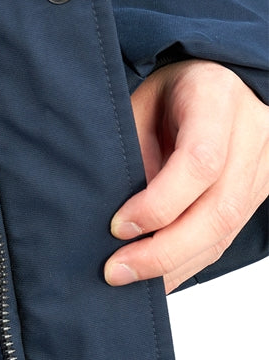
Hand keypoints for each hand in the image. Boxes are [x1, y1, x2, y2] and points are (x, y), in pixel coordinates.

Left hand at [105, 59, 268, 293]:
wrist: (225, 79)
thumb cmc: (174, 87)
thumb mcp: (142, 101)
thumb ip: (131, 145)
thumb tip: (107, 205)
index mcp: (217, 100)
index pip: (199, 163)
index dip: (159, 203)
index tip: (117, 225)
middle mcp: (251, 137)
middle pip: (218, 211)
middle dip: (163, 251)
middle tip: (116, 271)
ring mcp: (262, 169)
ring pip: (225, 232)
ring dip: (173, 265)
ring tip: (127, 280)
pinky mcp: (257, 194)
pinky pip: (225, 238)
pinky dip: (187, 263)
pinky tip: (155, 279)